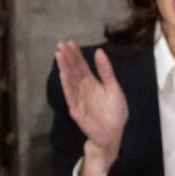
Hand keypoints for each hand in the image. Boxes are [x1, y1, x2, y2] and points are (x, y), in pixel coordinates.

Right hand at [55, 41, 127, 175]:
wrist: (114, 133)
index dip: (76, 54)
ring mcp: (78, 98)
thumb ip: (106, 71)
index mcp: (92, 82)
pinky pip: (70, 95)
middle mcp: (83, 88)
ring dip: (64, 68)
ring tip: (59, 55)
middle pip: (74, 70)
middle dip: (67, 57)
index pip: (82, 66)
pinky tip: (63, 74)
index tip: (70, 42)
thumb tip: (99, 51)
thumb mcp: (113, 88)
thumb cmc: (115, 112)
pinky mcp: (76, 109)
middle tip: (60, 44)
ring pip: (70, 80)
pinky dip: (66, 84)